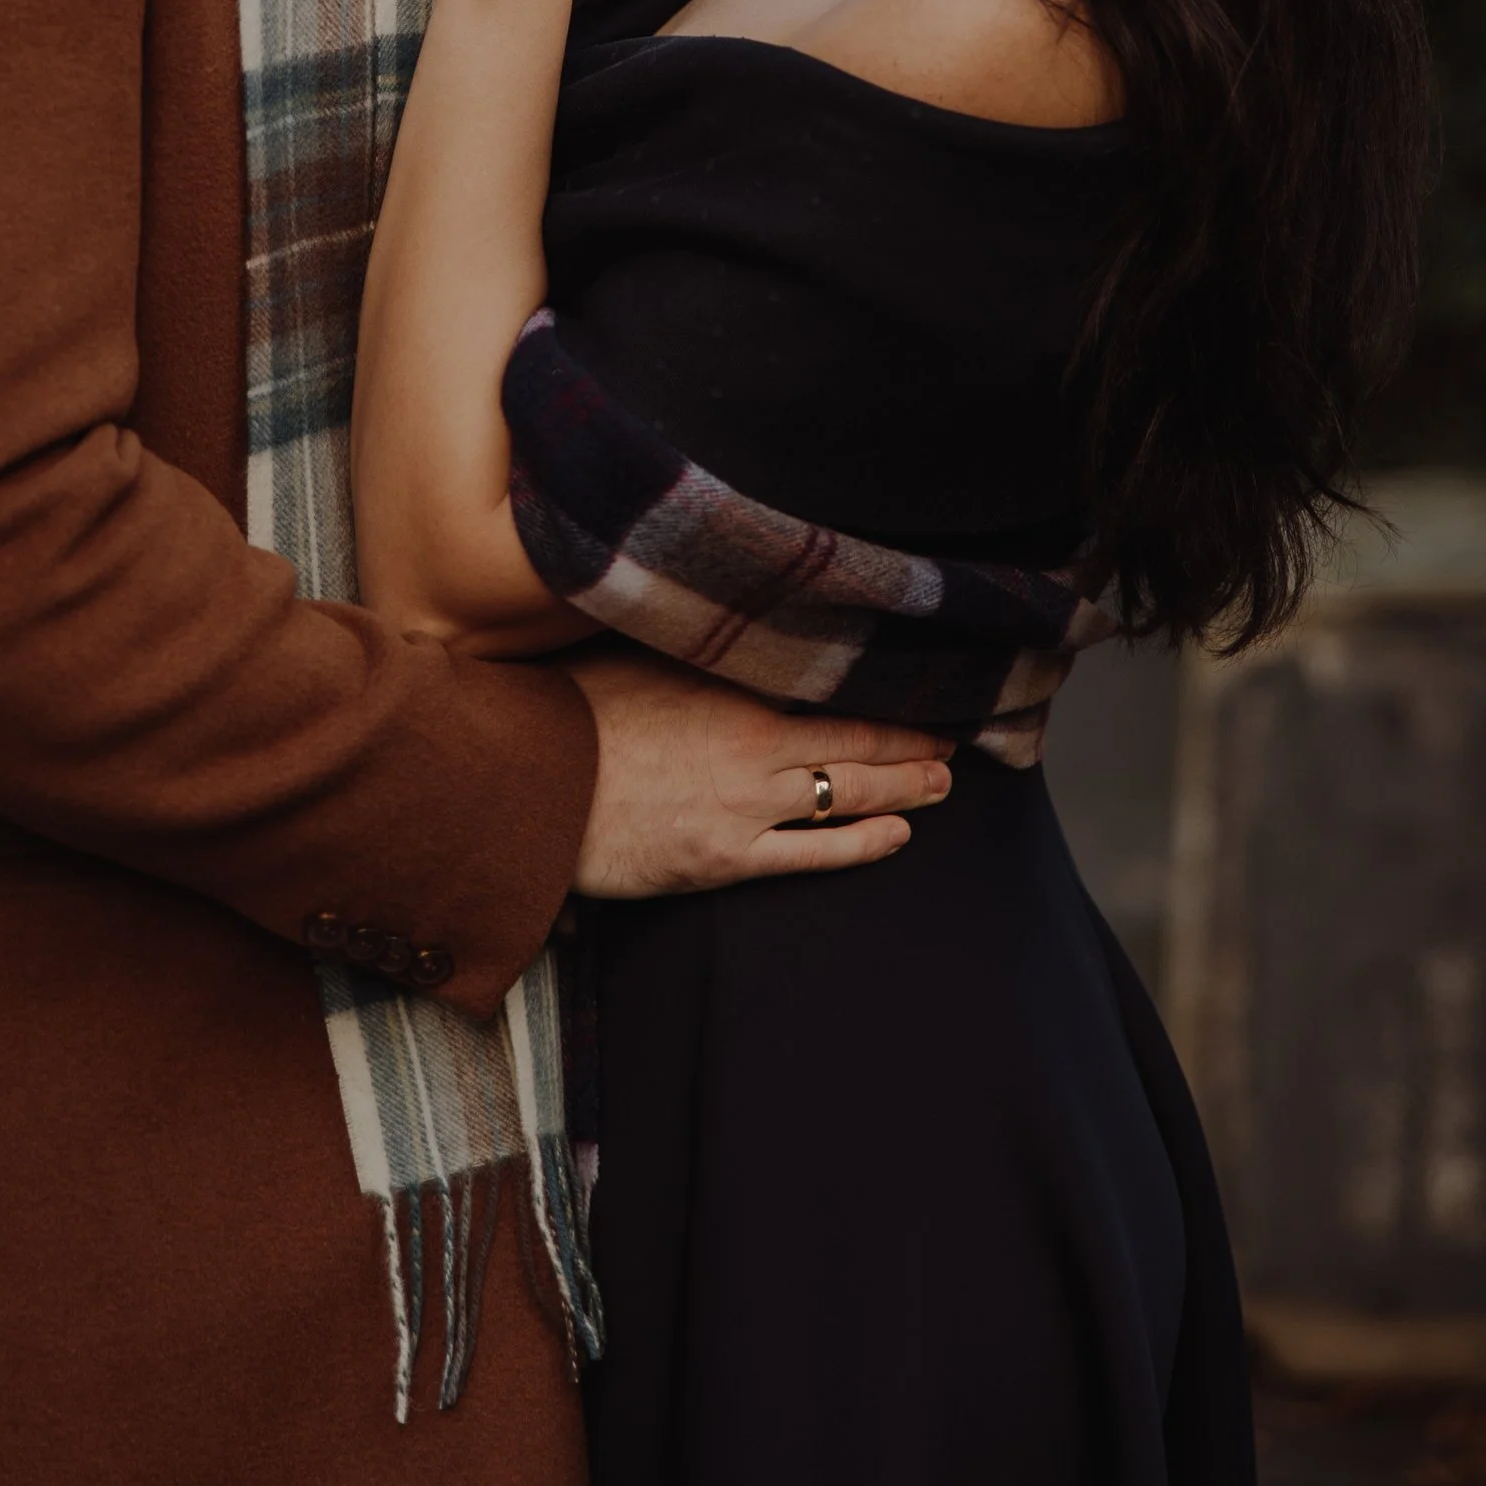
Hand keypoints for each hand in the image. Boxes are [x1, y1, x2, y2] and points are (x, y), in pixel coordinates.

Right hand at [567, 649, 953, 897]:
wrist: (531, 785)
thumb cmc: (573, 713)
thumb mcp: (640, 659)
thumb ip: (696, 654)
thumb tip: (732, 625)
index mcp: (734, 693)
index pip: (833, 693)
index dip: (885, 698)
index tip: (922, 693)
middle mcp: (753, 748)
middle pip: (855, 743)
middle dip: (911, 746)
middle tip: (954, 745)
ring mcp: (745, 809)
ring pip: (847, 795)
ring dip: (902, 789)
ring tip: (940, 783)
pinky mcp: (724, 860)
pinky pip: (811, 854)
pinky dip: (861, 844)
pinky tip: (895, 835)